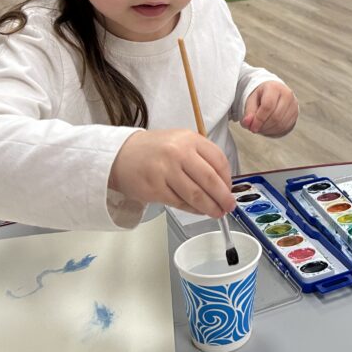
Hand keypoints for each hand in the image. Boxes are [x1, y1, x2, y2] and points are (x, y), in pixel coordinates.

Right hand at [109, 129, 234, 216]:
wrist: (121, 155)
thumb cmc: (155, 151)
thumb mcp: (181, 142)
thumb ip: (202, 158)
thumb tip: (223, 184)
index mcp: (190, 139)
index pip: (218, 160)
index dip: (227, 179)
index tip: (230, 189)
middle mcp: (178, 152)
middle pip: (210, 180)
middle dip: (223, 197)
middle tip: (229, 206)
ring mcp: (165, 170)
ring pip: (196, 195)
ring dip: (210, 207)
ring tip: (217, 213)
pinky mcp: (155, 188)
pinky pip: (180, 203)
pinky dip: (193, 209)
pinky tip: (198, 210)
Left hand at [241, 81, 297, 136]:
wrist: (275, 93)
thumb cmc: (262, 96)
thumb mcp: (252, 100)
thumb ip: (249, 111)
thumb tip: (247, 123)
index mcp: (274, 87)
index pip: (268, 106)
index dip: (259, 119)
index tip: (252, 127)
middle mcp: (287, 94)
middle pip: (276, 116)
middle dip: (263, 126)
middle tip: (255, 128)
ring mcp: (293, 104)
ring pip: (281, 124)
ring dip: (268, 130)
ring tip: (260, 128)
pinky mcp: (295, 113)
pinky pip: (285, 127)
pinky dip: (274, 131)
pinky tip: (268, 128)